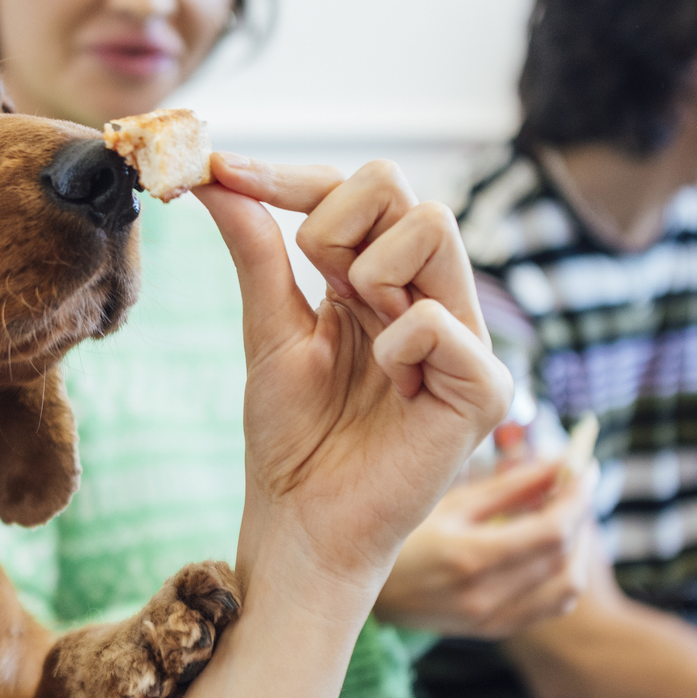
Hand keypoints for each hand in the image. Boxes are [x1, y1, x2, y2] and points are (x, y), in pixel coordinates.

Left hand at [195, 156, 512, 608]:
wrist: (301, 527)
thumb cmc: (292, 440)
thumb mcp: (268, 329)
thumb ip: (256, 249)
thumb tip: (214, 172)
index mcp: (380, 281)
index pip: (359, 189)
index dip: (291, 177)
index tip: (223, 170)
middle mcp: (428, 298)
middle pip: (401, 187)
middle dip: (333, 222)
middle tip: (314, 284)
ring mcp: (463, 340)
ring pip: (433, 227)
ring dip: (368, 274)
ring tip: (358, 341)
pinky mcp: (482, 390)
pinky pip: (440, 321)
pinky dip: (396, 344)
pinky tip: (389, 386)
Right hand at [376, 460, 595, 639]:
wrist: (370, 594)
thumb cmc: (402, 538)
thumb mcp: (450, 503)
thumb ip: (510, 486)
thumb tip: (560, 463)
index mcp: (468, 559)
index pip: (551, 532)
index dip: (577, 498)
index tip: (585, 469)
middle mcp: (484, 597)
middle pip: (563, 556)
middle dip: (580, 514)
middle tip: (578, 483)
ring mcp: (491, 620)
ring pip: (567, 586)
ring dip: (578, 547)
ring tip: (566, 516)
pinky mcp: (496, 630)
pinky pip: (552, 606)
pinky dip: (564, 574)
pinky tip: (553, 551)